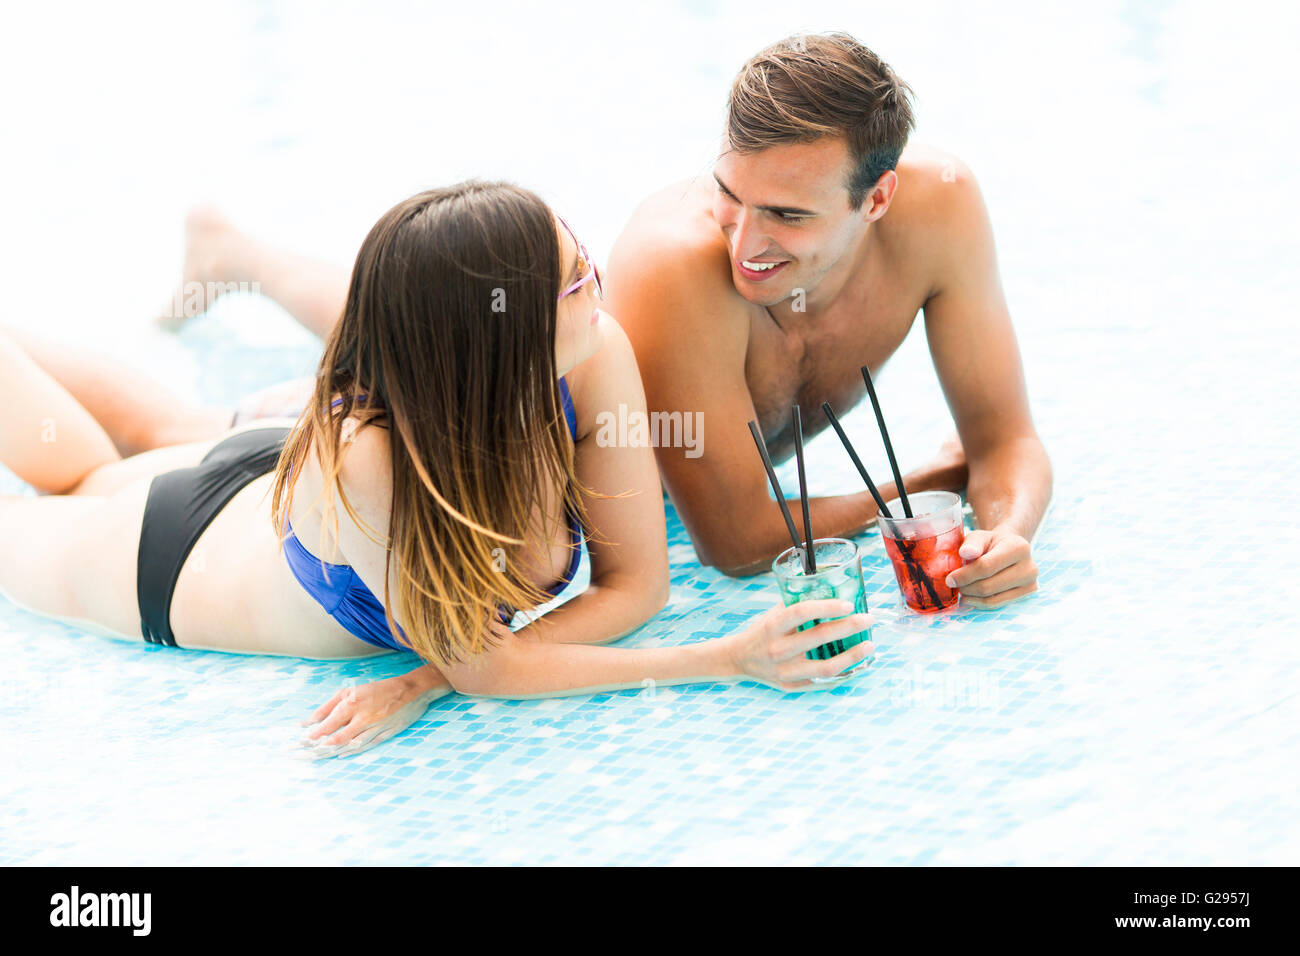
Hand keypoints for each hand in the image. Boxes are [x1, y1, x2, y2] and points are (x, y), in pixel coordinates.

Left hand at [299, 670, 449, 757]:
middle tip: (300, 757)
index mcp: (352, 703)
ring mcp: (375, 727)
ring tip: (314, 758)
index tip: (297, 745)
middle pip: (335, 739)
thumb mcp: (350, 691)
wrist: (412, 689)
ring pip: (349, 745)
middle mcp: (363, 717)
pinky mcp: (386, 734)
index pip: (327, 725)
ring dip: (330, 753)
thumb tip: (306, 722)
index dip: (311, 737)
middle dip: (315, 749)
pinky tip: (338, 755)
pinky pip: (365, 746)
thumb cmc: (377, 689)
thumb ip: (327, 706)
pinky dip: (350, 752)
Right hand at [726, 599, 873, 691]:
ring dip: (852, 656)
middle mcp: (777, 650)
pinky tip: (856, 663)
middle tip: (868, 619)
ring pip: (826, 667)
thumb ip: (797, 604)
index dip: (826, 607)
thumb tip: (831, 590)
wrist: (738, 659)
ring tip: (870, 645)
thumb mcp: (773, 614)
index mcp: (772, 626)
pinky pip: (823, 681)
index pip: (801, 612)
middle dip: (849, 627)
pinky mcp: (792, 686)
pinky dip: (843, 672)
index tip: (848, 604)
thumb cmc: (763, 631)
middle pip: (819, 638)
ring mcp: (785, 672)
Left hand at [946, 526, 1038, 608]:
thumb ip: (972, 543)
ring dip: (971, 597)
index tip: (949, 579)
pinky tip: (970, 596)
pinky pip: (997, 604)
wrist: (1009, 548)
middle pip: (989, 586)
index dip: (965, 575)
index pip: (986, 567)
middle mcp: (1030, 567)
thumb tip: (965, 553)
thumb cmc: (991, 543)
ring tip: (961, 589)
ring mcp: (1031, 583)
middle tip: (953, 584)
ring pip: (992, 599)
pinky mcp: (1027, 594)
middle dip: (966, 587)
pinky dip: (979, 602)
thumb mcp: (979, 537)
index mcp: (1018, 547)